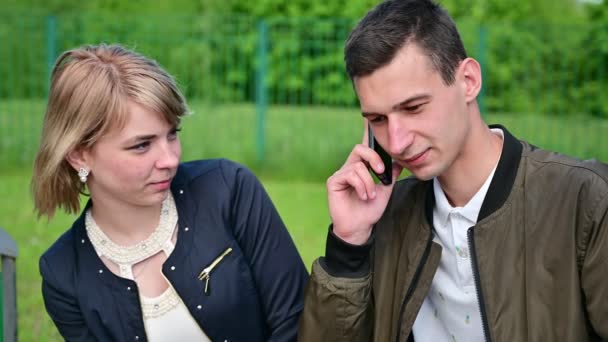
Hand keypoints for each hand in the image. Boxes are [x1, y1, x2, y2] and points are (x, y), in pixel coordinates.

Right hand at [327, 120, 402, 244]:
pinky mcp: (334, 181)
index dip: (367, 132)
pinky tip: (364, 196)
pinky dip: (361, 185)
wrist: (360, 227)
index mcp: (362, 166)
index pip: (365, 146)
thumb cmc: (370, 209)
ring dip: (369, 182)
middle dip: (374, 157)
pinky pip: (350, 174)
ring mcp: (341, 173)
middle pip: (360, 148)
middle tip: (382, 171)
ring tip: (371, 195)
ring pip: (358, 165)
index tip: (371, 119)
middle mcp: (350, 166)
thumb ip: (391, 174)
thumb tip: (400, 159)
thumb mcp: (386, 189)